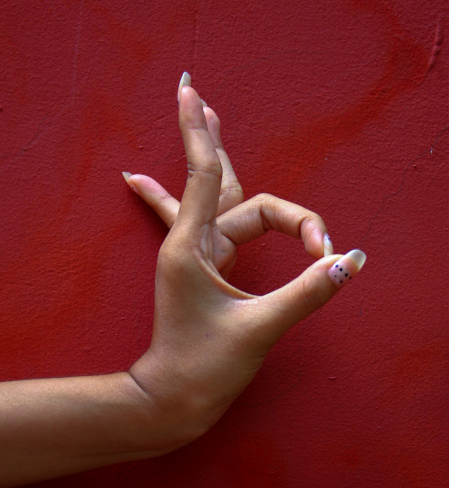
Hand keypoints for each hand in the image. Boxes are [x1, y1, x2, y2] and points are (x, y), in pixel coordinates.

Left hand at [125, 76, 365, 440]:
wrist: (171, 399)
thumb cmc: (206, 368)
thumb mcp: (261, 328)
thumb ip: (308, 292)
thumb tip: (350, 260)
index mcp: (193, 248)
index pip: (203, 176)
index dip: (200, 132)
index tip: (193, 93)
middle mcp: (189, 242)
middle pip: (213, 177)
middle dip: (205, 132)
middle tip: (193, 88)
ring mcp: (194, 253)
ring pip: (213, 194)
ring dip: (211, 155)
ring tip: (205, 113)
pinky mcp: (199, 266)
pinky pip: (194, 219)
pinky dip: (167, 195)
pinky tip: (136, 178)